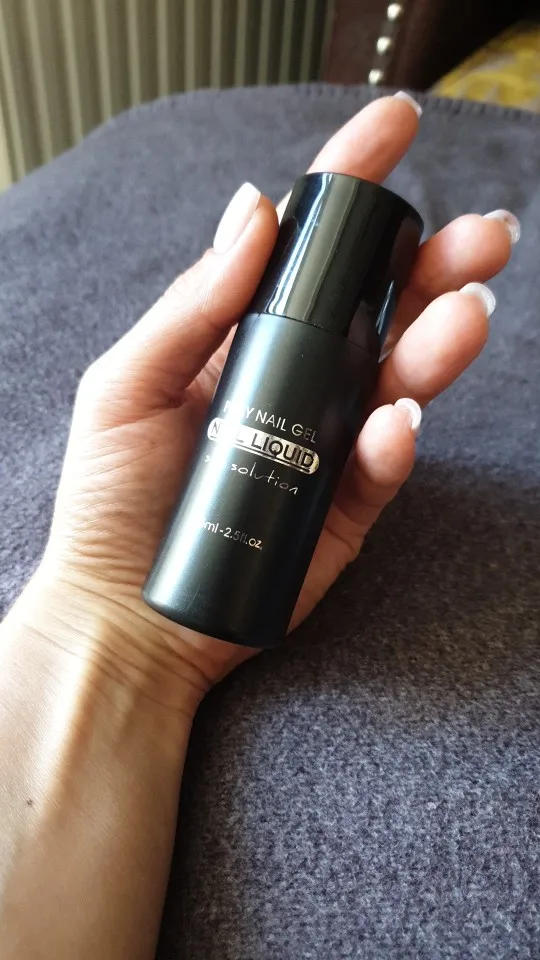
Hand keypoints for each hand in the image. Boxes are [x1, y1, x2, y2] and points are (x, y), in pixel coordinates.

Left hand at [35, 94, 515, 709]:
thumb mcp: (125, 386)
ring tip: (464, 315)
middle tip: (482, 237)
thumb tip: (253, 210)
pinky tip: (394, 422)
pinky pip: (382, 465)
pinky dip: (395, 439)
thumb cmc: (111, 501)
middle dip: (435, 265)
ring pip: (399, 378)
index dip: (349, 186)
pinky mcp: (345, 506)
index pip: (305, 252)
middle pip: (378, 309)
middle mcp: (295, 381)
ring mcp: (326, 443)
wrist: (126, 613)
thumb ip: (190, 305)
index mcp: (242, 339)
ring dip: (438, 343)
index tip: (395, 128)